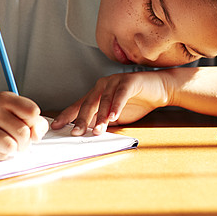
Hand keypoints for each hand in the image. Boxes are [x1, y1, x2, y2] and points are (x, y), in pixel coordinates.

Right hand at [0, 92, 49, 160]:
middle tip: (20, 140)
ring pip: (11, 146)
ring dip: (14, 150)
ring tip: (9, 144)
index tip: (29, 126)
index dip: (35, 123)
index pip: (32, 112)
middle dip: (26, 141)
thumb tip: (37, 136)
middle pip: (23, 132)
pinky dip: (2, 155)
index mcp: (5, 98)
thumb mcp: (13, 108)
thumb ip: (32, 119)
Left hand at [51, 71, 171, 135]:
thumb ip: (102, 121)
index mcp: (96, 93)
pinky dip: (116, 106)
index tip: (56, 126)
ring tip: (97, 130)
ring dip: (100, 117)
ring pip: (104, 100)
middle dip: (81, 120)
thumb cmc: (136, 102)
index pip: (78, 106)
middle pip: (88, 104)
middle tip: (75, 133)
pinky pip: (120, 94)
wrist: (159, 89)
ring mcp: (114, 81)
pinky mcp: (129, 81)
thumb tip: (86, 133)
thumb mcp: (115, 116)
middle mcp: (102, 86)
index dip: (67, 116)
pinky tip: (114, 116)